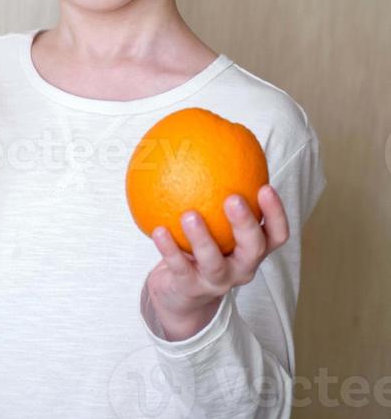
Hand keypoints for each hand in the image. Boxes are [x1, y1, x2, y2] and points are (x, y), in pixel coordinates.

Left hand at [146, 186, 289, 335]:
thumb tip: (206, 141)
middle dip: (245, 223)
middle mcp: (242, 266)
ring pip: (214, 261)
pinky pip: (179, 267)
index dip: (276, 213)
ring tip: (188, 214)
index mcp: (253, 248)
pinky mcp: (191, 288)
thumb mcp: (215, 221)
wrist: (182, 295)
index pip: (277, 233)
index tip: (265, 186)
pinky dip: (169, 249)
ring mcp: (218, 280)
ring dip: (202, 237)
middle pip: (254, 248)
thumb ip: (216, 191)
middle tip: (232, 198)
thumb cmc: (201, 245)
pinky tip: (158, 229)